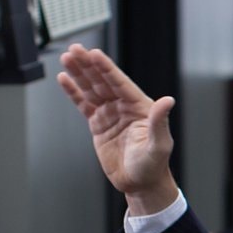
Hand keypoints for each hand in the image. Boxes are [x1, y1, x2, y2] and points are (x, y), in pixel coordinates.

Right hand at [58, 44, 178, 213]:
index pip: (120, 82)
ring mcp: (110, 113)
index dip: (106, 68)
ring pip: (92, 89)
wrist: (140, 183)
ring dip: (79, 73)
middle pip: (103, 81)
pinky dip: (74, 92)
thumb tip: (168, 100)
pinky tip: (65, 79)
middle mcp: (124, 106)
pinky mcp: (98, 124)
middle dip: (89, 65)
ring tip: (67, 58)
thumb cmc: (153, 165)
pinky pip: (84, 104)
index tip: (94, 54)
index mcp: (140, 107)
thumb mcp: (159, 144)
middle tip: (75, 49)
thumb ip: (159, 122)